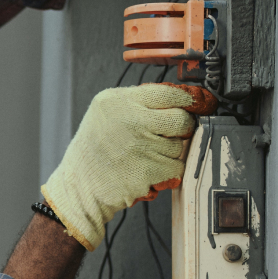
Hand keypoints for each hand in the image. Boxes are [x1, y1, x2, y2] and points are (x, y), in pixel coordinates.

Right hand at [41, 83, 216, 250]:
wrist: (80, 186)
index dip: (189, 99)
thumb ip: (138, 102)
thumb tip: (180, 99)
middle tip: (168, 135)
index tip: (198, 104)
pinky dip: (168, 171)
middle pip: (181, 119)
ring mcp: (141, 146)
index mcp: (118, 101)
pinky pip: (177, 167)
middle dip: (181, 129)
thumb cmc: (93, 151)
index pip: (169, 92)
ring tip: (146, 156)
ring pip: (180, 146)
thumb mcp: (105, 112)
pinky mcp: (149, 170)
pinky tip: (148, 170)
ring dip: (170, 153)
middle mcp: (131, 120)